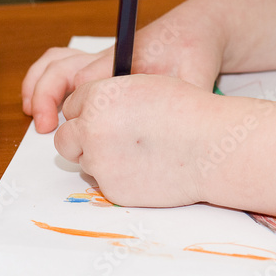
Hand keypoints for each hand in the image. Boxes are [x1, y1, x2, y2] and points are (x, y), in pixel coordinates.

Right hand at [22, 0, 226, 132]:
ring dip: (40, 85)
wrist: (197, 28)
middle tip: (42, 126)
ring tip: (35, 116)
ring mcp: (103, 60)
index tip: (56, 126)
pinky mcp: (105, 67)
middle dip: (42, 94)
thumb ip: (181, 103)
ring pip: (58, 63)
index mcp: (122, 58)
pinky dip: (51, 84)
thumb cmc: (195, 49)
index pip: (80, 78)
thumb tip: (175, 133)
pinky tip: (53, 110)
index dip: (61, 102)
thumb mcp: (195, 77)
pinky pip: (67, 68)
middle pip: (58, 67)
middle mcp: (106, 57)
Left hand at [54, 74, 213, 206]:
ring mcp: (100, 161)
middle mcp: (92, 129)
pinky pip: (105, 182)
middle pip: (65, 138)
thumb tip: (94, 111)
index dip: (88, 112)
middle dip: (80, 139)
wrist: (209, 146)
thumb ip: (112, 98)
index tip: (102, 117)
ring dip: (101, 159)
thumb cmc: (187, 112)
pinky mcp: (111, 189)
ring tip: (137, 153)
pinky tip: (145, 169)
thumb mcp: (143, 87)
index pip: (72, 106)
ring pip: (85, 162)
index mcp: (98, 98)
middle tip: (103, 140)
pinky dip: (119, 178)